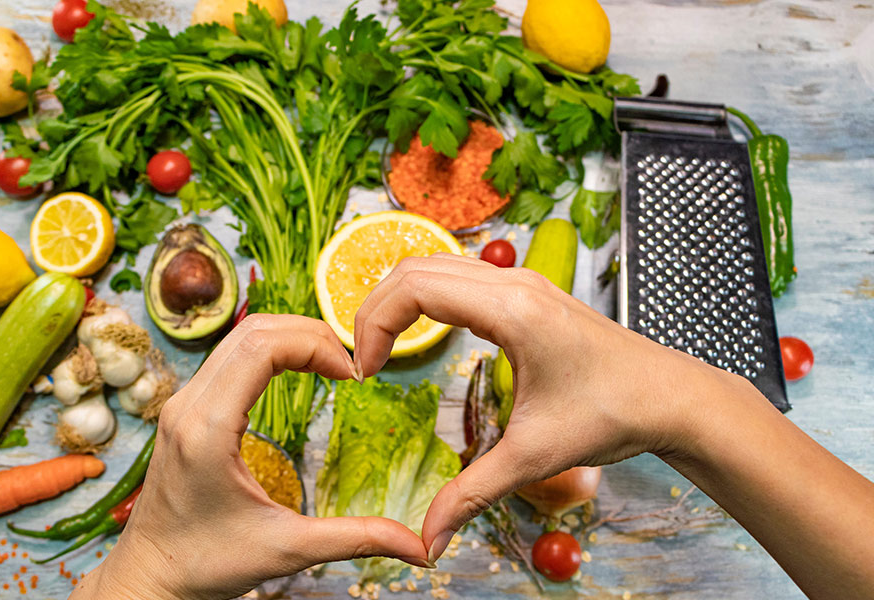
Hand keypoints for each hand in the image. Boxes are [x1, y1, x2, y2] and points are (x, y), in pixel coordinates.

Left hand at [72, 315, 429, 599]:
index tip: (352, 373)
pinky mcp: (183, 411)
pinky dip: (268, 352)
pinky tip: (297, 373)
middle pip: (252, 331)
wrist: (150, 578)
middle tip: (349, 362)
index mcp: (207, 429)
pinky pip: (227, 358)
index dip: (315, 345)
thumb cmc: (205, 564)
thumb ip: (355, 539)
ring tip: (331, 363)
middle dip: (309, 334)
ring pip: (238, 338)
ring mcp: (181, 405)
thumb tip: (418, 547)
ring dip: (288, 338)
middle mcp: (188, 406)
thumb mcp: (286, 550)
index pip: (261, 347)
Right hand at [352, 254, 731, 561]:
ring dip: (398, 300)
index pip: (414, 288)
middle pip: (414, 268)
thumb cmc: (615, 413)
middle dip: (374, 309)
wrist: (672, 398)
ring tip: (382, 347)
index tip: (366, 372)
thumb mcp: (534, 456)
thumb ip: (472, 493)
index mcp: (511, 309)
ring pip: (434, 265)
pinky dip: (425, 297)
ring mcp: (522, 283)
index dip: (374, 325)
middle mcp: (513, 283)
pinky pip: (458, 276)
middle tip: (363, 360)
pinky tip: (423, 335)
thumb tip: (428, 538)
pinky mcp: (528, 293)